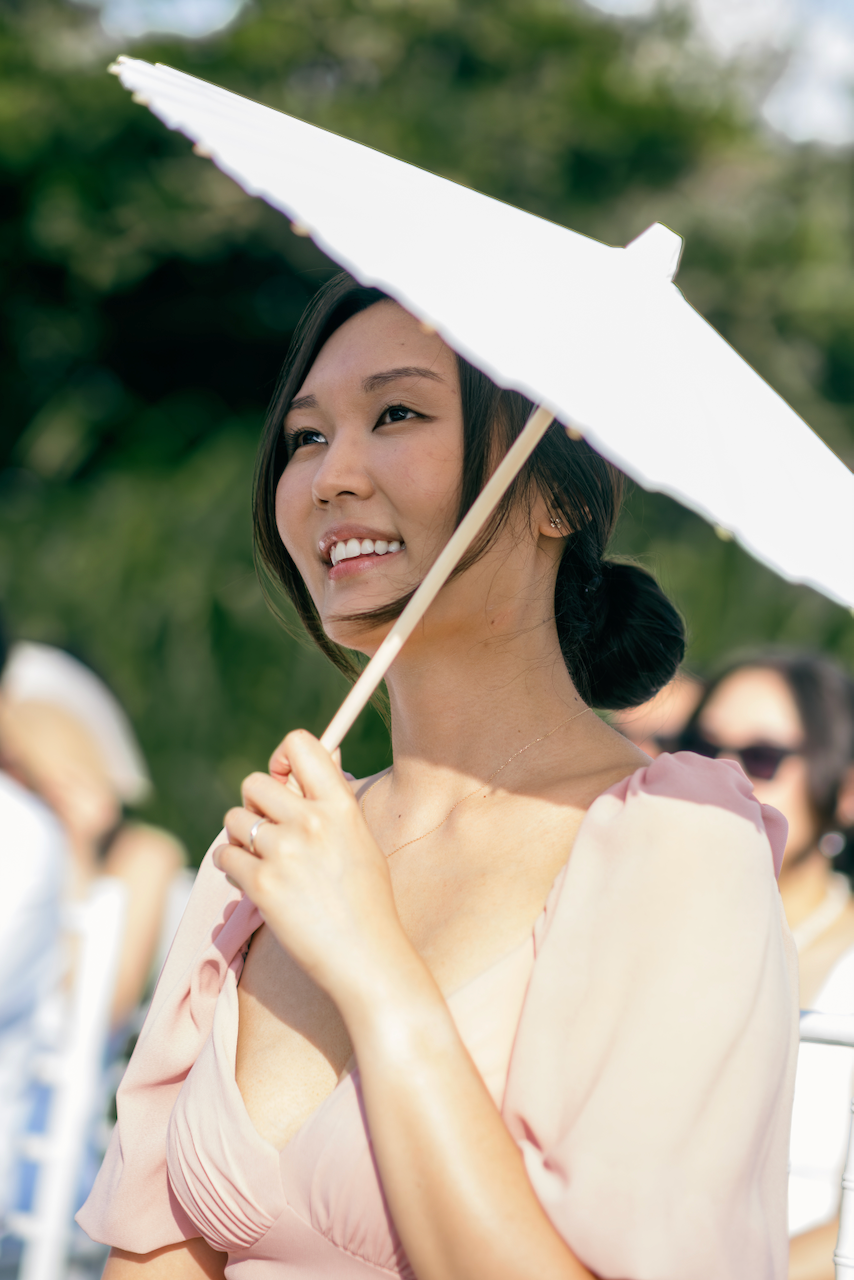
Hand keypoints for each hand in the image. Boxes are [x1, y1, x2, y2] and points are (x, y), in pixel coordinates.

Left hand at [214, 730, 401, 1003]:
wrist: (366, 957)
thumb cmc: (365, 900)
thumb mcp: (359, 839)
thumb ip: (332, 801)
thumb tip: (316, 756)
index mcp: (340, 805)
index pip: (299, 744)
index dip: (280, 758)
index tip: (281, 781)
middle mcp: (312, 821)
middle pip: (254, 783)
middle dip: (254, 806)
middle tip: (266, 833)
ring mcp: (285, 851)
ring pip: (233, 819)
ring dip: (239, 839)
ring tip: (260, 862)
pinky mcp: (262, 884)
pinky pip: (224, 857)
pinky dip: (231, 868)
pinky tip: (251, 883)